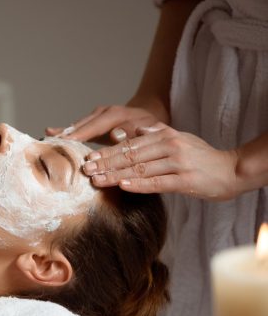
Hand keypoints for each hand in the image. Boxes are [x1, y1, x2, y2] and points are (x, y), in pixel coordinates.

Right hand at [45, 96, 168, 144]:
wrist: (149, 117)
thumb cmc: (149, 128)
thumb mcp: (147, 131)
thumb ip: (132, 133)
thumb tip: (114, 135)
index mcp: (116, 114)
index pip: (94, 126)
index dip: (80, 134)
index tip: (66, 141)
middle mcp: (103, 112)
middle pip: (81, 125)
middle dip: (67, 134)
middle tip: (50, 143)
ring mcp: (96, 115)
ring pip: (77, 125)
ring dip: (63, 133)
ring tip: (47, 139)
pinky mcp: (92, 120)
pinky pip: (77, 126)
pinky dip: (65, 130)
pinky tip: (50, 132)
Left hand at [82, 123, 238, 200]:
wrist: (230, 171)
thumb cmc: (199, 157)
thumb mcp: (178, 139)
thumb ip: (155, 133)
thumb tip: (131, 130)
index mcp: (164, 135)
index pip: (129, 144)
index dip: (107, 152)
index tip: (89, 158)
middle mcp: (169, 146)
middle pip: (131, 156)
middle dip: (105, 163)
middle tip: (86, 170)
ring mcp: (177, 163)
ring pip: (140, 169)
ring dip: (115, 175)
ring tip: (96, 181)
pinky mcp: (184, 180)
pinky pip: (156, 183)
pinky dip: (138, 184)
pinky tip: (122, 186)